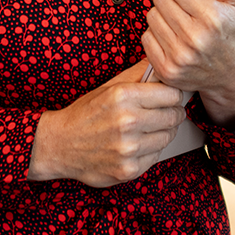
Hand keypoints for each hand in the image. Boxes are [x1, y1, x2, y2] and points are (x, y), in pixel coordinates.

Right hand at [27, 60, 184, 186]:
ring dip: (162, 132)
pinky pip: (157, 156)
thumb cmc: (85, 113)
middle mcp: (127, 121)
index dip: (172, 95)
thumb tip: (163, 65)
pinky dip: (151, 150)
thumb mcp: (109, 87)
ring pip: (168, 136)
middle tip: (161, 113)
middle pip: (174, 116)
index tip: (168, 97)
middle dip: (171, 113)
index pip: (172, 94)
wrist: (60, 145)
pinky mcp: (129, 169)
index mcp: (123, 96)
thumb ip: (138, 74)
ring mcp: (129, 148)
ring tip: (147, 129)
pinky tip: (136, 144)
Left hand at [142, 0, 234, 125]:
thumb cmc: (230, 34)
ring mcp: (179, 56)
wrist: (230, 74)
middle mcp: (195, 38)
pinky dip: (156, 35)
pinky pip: (146, 37)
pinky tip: (172, 39)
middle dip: (171, 0)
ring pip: (151, 16)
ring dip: (162, 17)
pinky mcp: (167, 69)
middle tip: (185, 10)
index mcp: (212, 18)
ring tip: (179, 24)